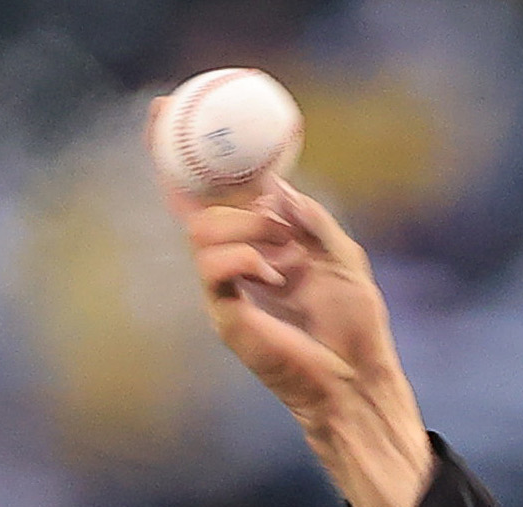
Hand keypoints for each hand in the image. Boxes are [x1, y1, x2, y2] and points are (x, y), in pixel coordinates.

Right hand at [151, 110, 431, 506]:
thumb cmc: (355, 328)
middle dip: (200, 180)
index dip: (187, 157)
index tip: (164, 110)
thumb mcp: (342, 256)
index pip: (214, 195)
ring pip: (202, 232)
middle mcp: (237, 264)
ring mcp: (227, 290)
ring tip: (281, 249)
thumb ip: (311, 218)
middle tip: (243, 190)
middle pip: (196, 208)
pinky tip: (274, 275)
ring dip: (244, 226)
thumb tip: (272, 185)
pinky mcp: (226, 316)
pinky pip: (214, 267)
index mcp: (262, 245)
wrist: (358, 380)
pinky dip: (245, 258)